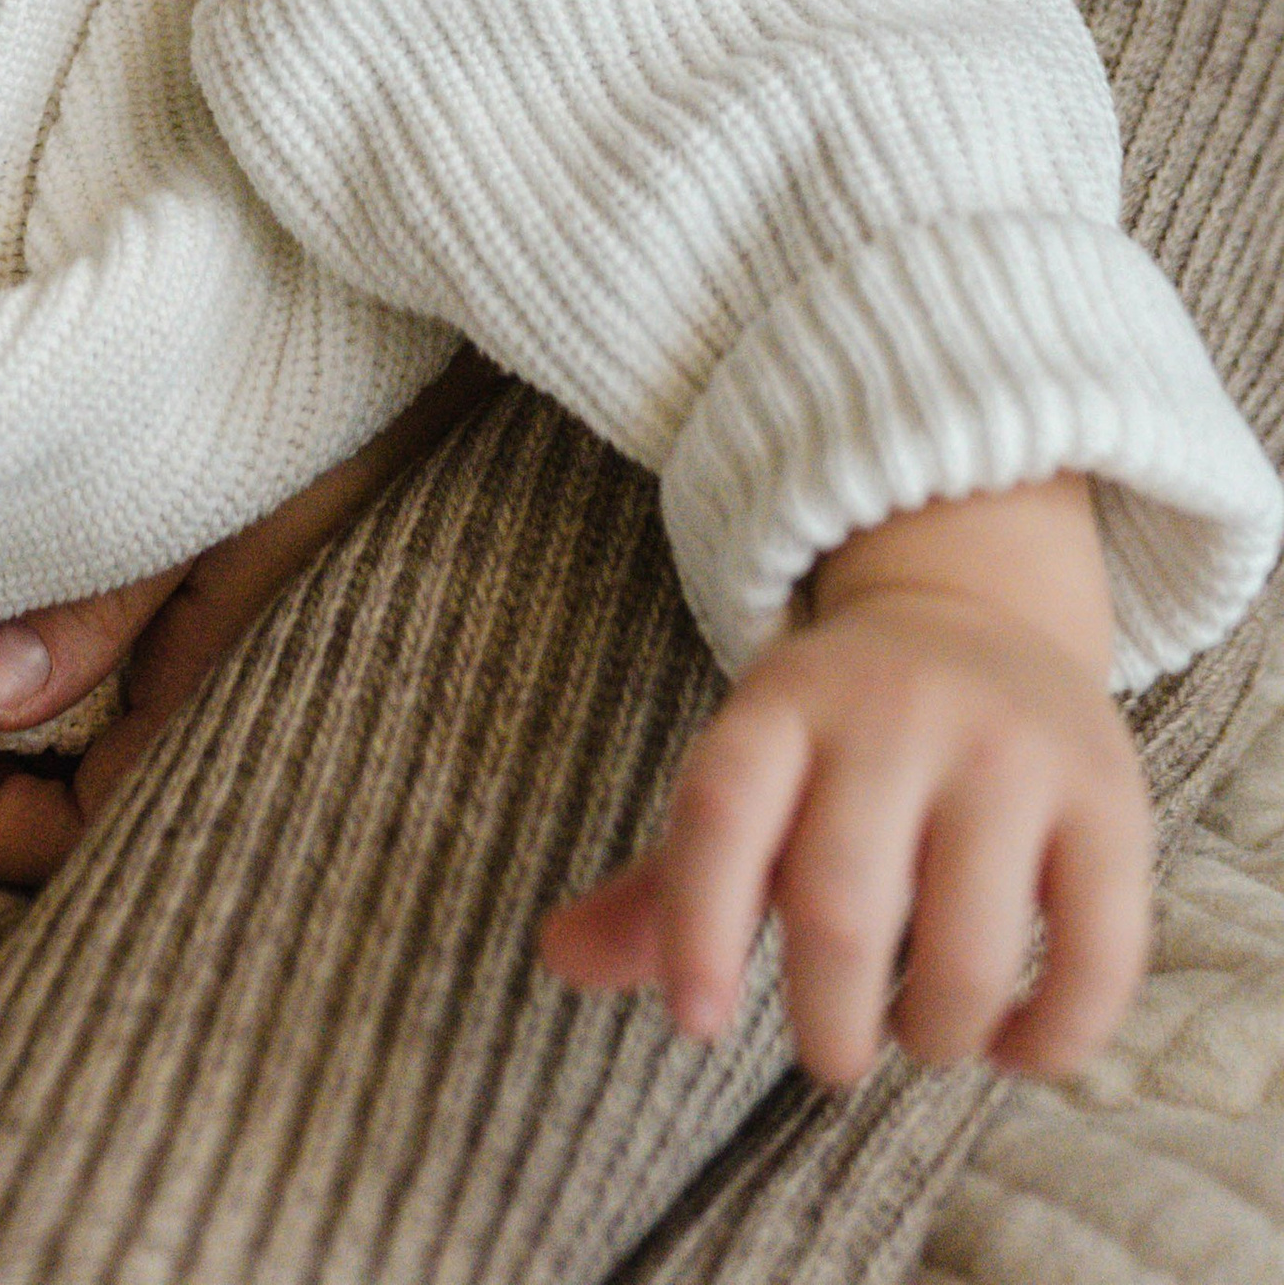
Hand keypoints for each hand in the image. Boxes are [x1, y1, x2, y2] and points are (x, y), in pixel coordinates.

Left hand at [0, 351, 501, 886]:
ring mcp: (238, 668)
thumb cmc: (348, 428)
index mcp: (220, 730)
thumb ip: (100, 607)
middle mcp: (227, 722)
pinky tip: (31, 576)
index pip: (58, 842)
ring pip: (100, 734)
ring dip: (19, 694)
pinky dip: (73, 641)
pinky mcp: (249, 608)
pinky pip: (142, 669)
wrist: (466, 352)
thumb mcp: (213, 510)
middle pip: (71, 803)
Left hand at [541, 475, 1152, 1086]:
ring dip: (934, 1032)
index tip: (696, 1025)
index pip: (719, 811)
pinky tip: (1014, 1045)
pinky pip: (1097, 954)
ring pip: (969, 947)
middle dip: (827, 1021)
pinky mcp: (1108, 799)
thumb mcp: (748, 770)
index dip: (694, 927)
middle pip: (839, 900)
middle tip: (829, 1053)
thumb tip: (558, 961)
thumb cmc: (841, 736)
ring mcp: (1008, 751)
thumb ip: (667, 879)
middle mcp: (894, 713)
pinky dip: (1052, 1037)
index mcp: (783, 703)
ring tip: (920, 1032)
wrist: (983, 613)